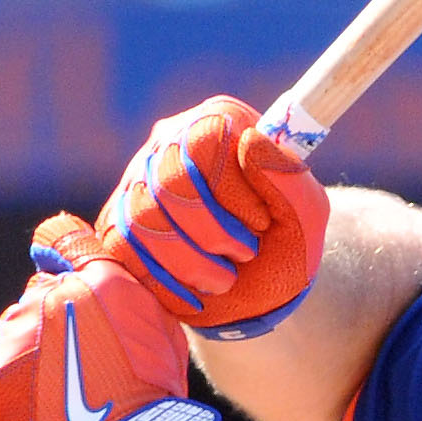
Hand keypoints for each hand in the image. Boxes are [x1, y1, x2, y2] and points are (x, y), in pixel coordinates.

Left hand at [0, 214, 219, 420]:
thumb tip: (109, 294)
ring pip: (15, 324)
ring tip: (60, 390)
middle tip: (85, 360)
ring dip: (32, 347)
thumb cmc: (155, 403)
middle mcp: (52, 296)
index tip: (64, 268)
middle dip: (59, 317)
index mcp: (102, 280)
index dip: (61, 252)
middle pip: (40, 291)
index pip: (61, 238)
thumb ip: (130, 304)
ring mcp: (16, 332)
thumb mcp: (164, 337)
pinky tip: (14, 384)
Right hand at [96, 95, 330, 340]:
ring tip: (225, 277)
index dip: (233, 190)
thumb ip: (290, 179)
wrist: (257, 296)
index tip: (262, 222)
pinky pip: (123, 247)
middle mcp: (170, 142)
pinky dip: (166, 279)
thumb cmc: (284, 246)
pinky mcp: (114, 221)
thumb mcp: (307, 218)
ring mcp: (136, 180)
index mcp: (220, 123)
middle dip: (214, 233)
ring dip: (193, 262)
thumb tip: (252, 142)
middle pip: (170, 181)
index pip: (205, 138)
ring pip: (143, 218)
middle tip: (245, 253)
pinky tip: (194, 286)